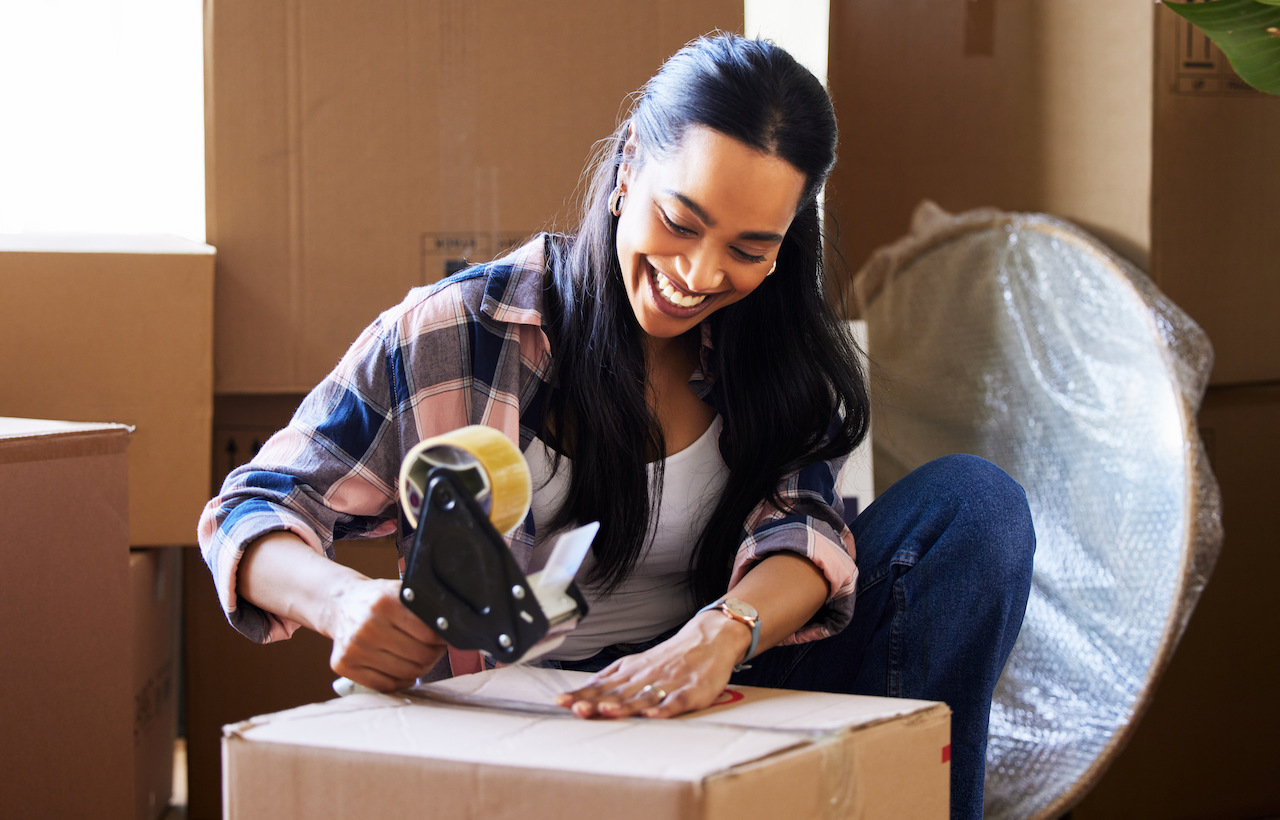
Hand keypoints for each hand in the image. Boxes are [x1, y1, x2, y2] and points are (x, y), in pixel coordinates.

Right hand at [324, 577, 446, 691]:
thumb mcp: (401, 592)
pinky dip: (399, 681)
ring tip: (418, 659)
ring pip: (405, 673)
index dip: (441, 639)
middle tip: (433, 650)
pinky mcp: (344, 665)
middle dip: (433, 655)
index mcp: (384, 603)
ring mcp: (354, 648)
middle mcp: (367, 626)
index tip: (443, 639)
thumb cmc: (377, 600)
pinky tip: (401, 670)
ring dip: (419, 669)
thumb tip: (451, 628)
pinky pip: (385, 685)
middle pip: (419, 656)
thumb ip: (423, 606)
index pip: (428, 634)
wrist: (340, 605)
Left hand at [555, 610, 751, 718]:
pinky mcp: (691, 691)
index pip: (601, 685)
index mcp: (631, 672)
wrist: (709, 639)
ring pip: (643, 697)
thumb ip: (613, 677)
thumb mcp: (637, 663)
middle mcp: (646, 677)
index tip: (561, 702)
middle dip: (596, 702)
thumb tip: (584, 688)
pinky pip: (675, 702)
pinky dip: (663, 710)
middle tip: (577, 709)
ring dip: (624, 706)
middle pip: (618, 693)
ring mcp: (668, 684)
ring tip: (606, 712)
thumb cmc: (671, 657)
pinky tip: (652, 716)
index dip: (582, 694)